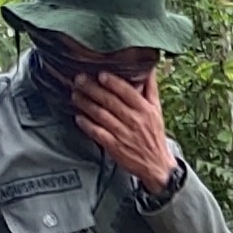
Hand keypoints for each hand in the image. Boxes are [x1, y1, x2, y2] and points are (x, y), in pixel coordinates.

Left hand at [64, 64, 180, 195]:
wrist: (156, 165)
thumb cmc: (154, 134)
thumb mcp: (157, 110)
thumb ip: (150, 88)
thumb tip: (148, 67)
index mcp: (145, 110)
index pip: (127, 92)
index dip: (113, 82)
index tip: (100, 74)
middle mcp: (134, 120)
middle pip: (110, 101)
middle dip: (93, 89)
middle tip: (79, 79)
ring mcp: (123, 134)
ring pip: (101, 115)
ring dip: (86, 104)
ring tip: (75, 94)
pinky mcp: (115, 147)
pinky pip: (98, 133)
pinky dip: (87, 125)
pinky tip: (78, 117)